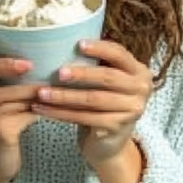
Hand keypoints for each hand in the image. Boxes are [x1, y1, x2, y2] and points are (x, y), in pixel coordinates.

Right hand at [0, 38, 40, 182]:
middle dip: (6, 66)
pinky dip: (35, 109)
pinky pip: (18, 114)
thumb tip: (42, 52)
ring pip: (4, 95)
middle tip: (29, 64)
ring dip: (28, 89)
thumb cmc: (2, 122)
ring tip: (47, 85)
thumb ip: (6, 78)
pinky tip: (47, 107)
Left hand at [31, 39, 152, 167]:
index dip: (100, 48)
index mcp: (139, 71)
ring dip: (64, 96)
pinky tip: (44, 109)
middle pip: (107, 77)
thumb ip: (97, 65)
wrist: (111, 143)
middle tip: (57, 72)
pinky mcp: (118, 127)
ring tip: (41, 93)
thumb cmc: (103, 106)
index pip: (120, 54)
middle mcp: (141, 89)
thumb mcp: (106, 83)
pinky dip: (62, 114)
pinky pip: (85, 118)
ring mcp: (132, 110)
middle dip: (80, 74)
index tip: (78, 44)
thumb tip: (65, 39)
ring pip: (93, 99)